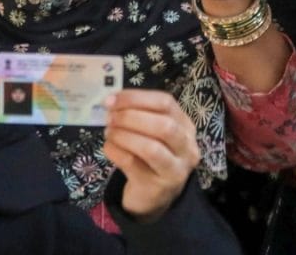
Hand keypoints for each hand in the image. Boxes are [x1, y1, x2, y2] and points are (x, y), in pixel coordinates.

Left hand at [106, 89, 200, 220]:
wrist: (155, 197)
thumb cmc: (151, 157)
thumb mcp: (153, 133)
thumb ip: (140, 114)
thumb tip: (112, 101)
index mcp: (186, 126)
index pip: (166, 103)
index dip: (137, 98)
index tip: (112, 99)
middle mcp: (187, 148)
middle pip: (164, 125)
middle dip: (131, 117)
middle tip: (110, 117)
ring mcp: (175, 170)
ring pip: (151, 148)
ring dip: (124, 136)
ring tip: (109, 132)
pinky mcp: (157, 187)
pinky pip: (133, 164)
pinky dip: (116, 151)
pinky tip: (108, 147)